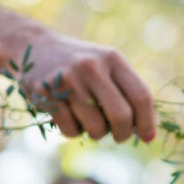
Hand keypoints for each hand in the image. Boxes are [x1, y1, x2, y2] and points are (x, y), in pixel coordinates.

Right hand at [18, 33, 156, 142]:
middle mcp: (92, 66)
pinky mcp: (46, 94)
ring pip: (96, 127)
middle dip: (123, 134)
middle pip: (121, 116)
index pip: (141, 96)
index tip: (148, 137)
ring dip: (97, 133)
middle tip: (119, 137)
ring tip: (90, 121)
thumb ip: (128, 92)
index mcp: (113, 59)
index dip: (148, 121)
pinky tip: (69, 116)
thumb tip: (149, 130)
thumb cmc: (82, 65)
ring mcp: (68, 79)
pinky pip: (71, 130)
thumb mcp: (107, 66)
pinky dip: (74, 131)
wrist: (34, 47)